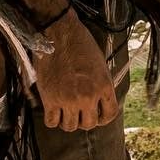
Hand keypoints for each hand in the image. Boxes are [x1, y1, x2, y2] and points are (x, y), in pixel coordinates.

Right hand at [35, 7, 118, 131]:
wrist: (59, 33)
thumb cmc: (80, 43)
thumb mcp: (100, 64)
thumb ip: (101, 85)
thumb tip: (98, 102)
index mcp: (104, 85)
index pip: (110, 114)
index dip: (103, 117)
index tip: (97, 115)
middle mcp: (88, 96)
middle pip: (89, 124)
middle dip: (84, 119)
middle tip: (78, 111)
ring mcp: (68, 100)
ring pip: (70, 126)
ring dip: (68, 120)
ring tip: (65, 110)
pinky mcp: (50, 100)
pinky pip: (52, 122)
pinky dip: (53, 119)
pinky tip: (53, 109)